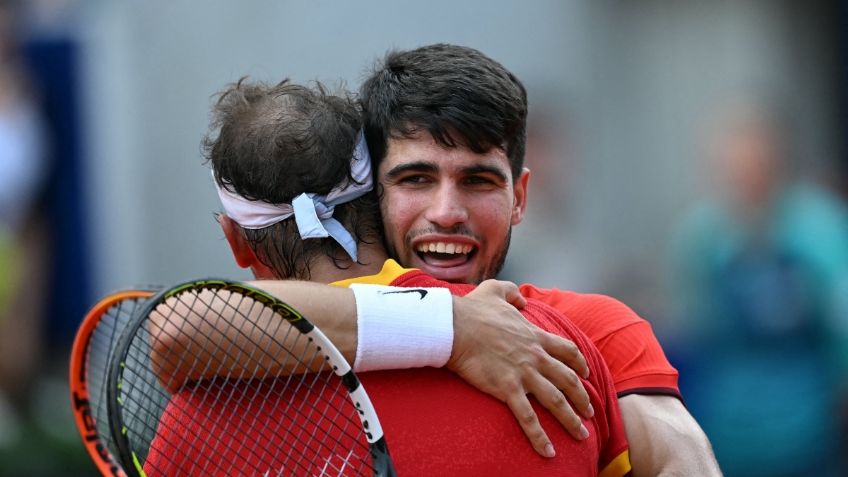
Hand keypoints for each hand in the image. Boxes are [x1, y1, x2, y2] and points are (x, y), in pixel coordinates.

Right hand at [447, 279, 592, 457]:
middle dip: (582, 397)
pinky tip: (549, 452)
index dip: (579, 363)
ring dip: (571, 420)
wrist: (455, 326)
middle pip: (568, 379)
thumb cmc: (472, 310)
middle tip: (589, 411)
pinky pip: (528, 418)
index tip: (586, 373)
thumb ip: (512, 292)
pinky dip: (540, 437)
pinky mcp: (508, 389)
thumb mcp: (496, 290)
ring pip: (556, 401)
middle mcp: (535, 356)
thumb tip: (521, 299)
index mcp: (534, 336)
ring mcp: (524, 374)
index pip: (567, 351)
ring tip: (581, 435)